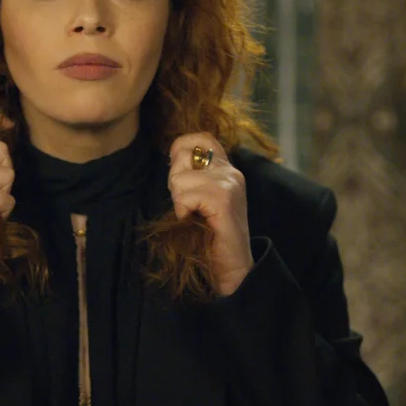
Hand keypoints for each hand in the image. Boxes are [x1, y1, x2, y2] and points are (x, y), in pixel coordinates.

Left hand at [167, 133, 253, 296]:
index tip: (181, 176)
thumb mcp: (202, 198)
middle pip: (183, 156)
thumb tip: (172, 158)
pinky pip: (185, 196)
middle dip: (176, 182)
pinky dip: (183, 212)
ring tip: (194, 216)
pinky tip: (196, 222)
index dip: (182, 150)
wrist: (232, 267)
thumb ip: (193, 176)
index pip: (201, 137)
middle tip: (189, 205)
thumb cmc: (211, 235)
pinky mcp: (223, 200)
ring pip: (180, 178)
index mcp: (227, 168)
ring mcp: (229, 184)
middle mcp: (231, 171)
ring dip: (179, 201)